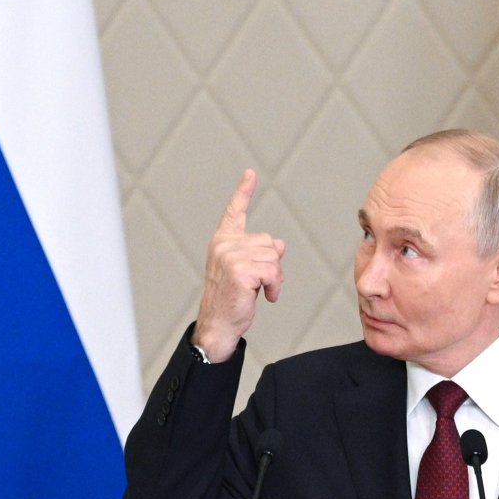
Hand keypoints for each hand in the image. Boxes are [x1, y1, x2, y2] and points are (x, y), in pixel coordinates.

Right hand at [193, 169, 284, 360]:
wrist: (218, 325)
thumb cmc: (231, 299)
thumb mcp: (246, 271)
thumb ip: (260, 254)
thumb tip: (280, 244)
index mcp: (222, 241)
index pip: (233, 212)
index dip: (243, 192)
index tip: (250, 173)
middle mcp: (224, 244)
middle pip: (269, 242)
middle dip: (273, 264)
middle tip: (261, 283)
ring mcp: (231, 257)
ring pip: (274, 257)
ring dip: (275, 278)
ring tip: (261, 291)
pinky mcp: (240, 271)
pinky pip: (273, 272)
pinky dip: (275, 286)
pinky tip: (265, 297)